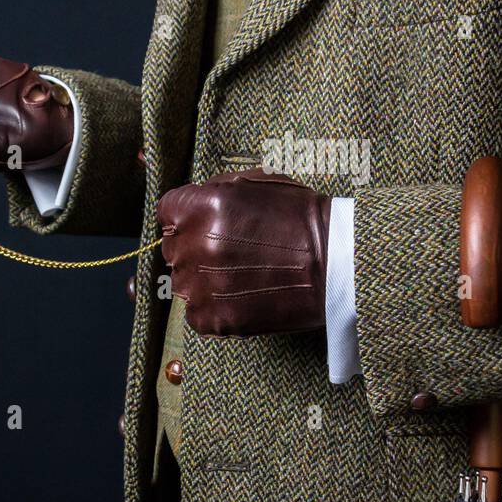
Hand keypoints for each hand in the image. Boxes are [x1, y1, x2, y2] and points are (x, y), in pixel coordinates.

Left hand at [157, 169, 330, 335]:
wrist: (334, 263)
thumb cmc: (298, 217)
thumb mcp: (254, 182)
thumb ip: (211, 189)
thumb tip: (187, 202)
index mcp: (199, 207)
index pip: (167, 212)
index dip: (187, 217)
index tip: (206, 225)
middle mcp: (193, 245)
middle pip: (172, 248)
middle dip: (194, 248)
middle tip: (232, 252)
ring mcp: (200, 285)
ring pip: (182, 282)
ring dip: (203, 279)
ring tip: (240, 275)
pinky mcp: (211, 318)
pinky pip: (196, 313)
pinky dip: (214, 307)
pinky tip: (242, 295)